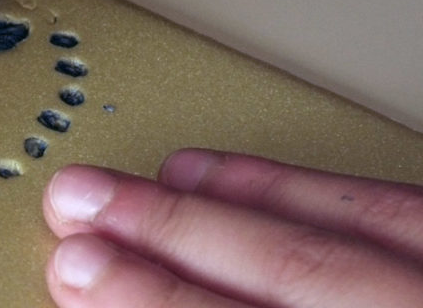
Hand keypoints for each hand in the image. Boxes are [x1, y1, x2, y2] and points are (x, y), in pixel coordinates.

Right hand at [43, 149, 422, 306]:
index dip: (154, 304)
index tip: (82, 276)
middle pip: (293, 277)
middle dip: (168, 238)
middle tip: (81, 207)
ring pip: (337, 238)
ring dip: (219, 205)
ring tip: (137, 184)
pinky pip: (388, 210)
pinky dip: (295, 187)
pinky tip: (228, 175)